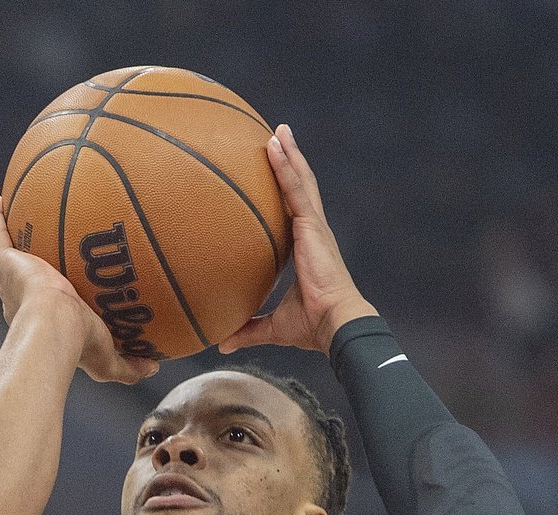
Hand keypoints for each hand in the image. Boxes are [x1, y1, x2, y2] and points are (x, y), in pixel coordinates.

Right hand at [0, 195, 159, 384]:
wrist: (54, 329)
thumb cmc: (77, 345)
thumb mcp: (107, 359)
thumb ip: (129, 364)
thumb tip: (154, 366)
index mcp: (37, 319)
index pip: (38, 305)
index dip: (43, 294)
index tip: (53, 287)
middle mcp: (18, 299)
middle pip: (13, 278)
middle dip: (17, 264)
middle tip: (25, 249)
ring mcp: (11, 278)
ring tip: (3, 213)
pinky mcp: (7, 263)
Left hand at [218, 124, 377, 355]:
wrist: (335, 325)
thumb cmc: (312, 327)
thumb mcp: (273, 327)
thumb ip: (248, 329)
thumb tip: (222, 341)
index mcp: (304, 249)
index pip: (292, 213)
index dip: (285, 192)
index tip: (276, 175)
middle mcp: (311, 232)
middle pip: (299, 189)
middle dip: (289, 162)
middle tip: (276, 137)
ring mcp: (313, 226)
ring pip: (299, 181)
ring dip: (288, 154)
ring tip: (277, 130)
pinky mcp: (312, 225)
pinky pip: (296, 189)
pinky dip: (286, 165)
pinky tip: (275, 145)